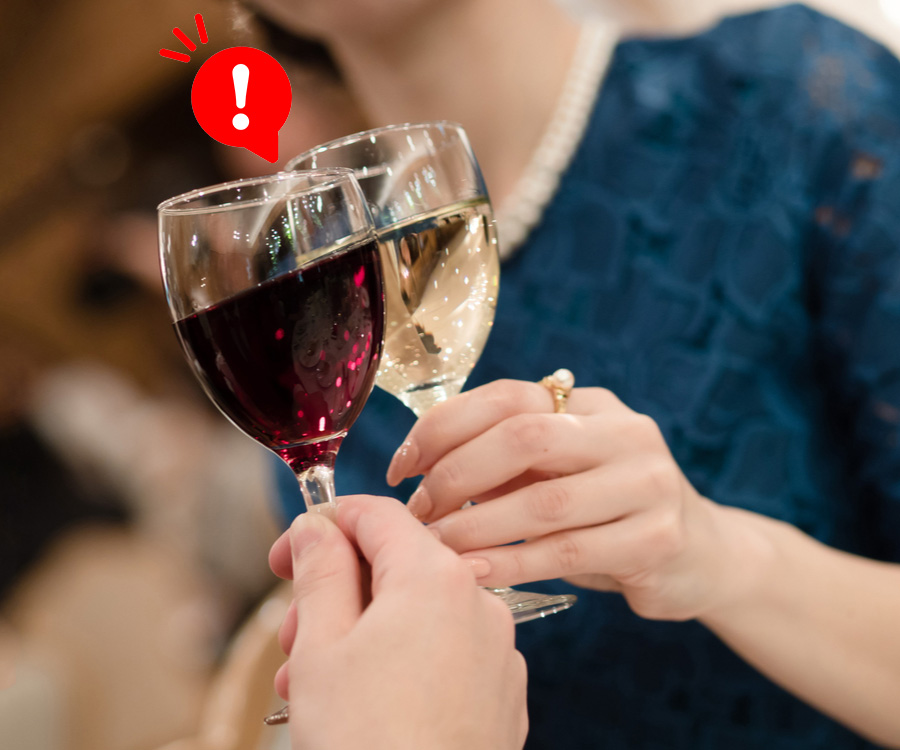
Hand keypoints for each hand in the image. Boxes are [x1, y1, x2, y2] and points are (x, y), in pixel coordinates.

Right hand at [269, 495, 527, 749]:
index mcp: (435, 577)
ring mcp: (497, 650)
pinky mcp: (501, 692)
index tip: (287, 554)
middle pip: (397, 566)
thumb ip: (320, 571)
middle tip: (294, 635)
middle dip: (338, 591)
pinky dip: (403, 661)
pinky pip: (445, 653)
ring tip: (316, 681)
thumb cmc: (365, 741)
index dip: (323, 525)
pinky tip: (366, 702)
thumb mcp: (321, 645)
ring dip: (362, 632)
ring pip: (417, 614)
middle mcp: (479, 603)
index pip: (376, 515)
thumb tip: (317, 527)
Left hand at [386, 380, 751, 621]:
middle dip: (457, 474)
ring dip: (477, 527)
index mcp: (591, 406)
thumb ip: (506, 458)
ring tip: (435, 548)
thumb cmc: (607, 511)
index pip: (508, 396)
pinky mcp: (658, 539)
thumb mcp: (562, 470)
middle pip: (524, 437)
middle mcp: (625, 433)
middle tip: (420, 510)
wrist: (701, 555)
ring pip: (544, 502)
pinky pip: (567, 554)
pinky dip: (512, 564)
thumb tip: (419, 465)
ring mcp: (648, 483)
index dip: (445, 426)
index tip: (403, 464)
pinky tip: (475, 574)